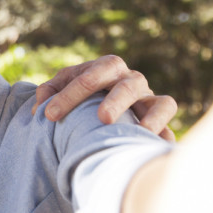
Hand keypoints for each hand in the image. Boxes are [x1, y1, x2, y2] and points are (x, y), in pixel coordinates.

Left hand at [32, 54, 177, 139]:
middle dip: (116, 101)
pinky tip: (154, 145)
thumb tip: (41, 107)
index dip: (69, 95)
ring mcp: (149, 97)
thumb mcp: (63, 86)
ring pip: (160, 102)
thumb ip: (49, 92)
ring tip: (140, 130)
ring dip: (152, 116)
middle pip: (127, 85)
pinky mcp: (161, 116)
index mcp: (106, 68)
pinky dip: (167, 132)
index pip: (89, 76)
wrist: (106, 99)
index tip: (50, 115)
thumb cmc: (81, 93)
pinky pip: (172, 126)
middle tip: (103, 118)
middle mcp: (131, 79)